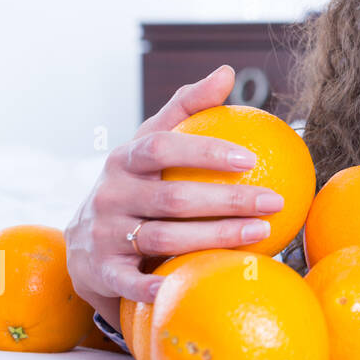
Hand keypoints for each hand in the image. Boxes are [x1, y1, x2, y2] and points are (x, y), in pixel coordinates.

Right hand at [64, 65, 283, 322]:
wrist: (86, 245)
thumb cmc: (136, 183)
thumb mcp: (151, 146)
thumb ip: (187, 110)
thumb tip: (227, 72)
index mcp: (123, 160)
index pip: (162, 147)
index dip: (204, 152)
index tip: (249, 158)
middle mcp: (110, 195)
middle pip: (173, 198)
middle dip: (228, 201)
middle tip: (274, 202)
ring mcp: (104, 234)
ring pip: (163, 238)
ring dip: (216, 238)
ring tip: (262, 233)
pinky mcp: (102, 272)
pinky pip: (131, 282)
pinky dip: (155, 287)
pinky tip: (191, 286)